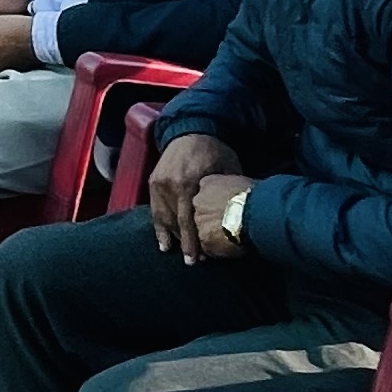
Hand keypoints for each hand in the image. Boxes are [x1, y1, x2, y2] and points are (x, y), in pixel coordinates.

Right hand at [147, 130, 242, 262]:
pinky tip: (164, 242)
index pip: (188, 219)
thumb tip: (238, 216)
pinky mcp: (153, 183)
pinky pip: (155, 210)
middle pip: (175, 222)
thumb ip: (226, 192)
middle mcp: (169, 185)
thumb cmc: (214, 151)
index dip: (192, 241)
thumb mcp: (227, 169)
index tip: (197, 258)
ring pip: (163, 218)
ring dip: (171, 237)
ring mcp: (158, 184)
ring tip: (178, 253)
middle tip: (192, 261)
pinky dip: (159, 227)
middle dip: (184, 243)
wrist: (191, 130)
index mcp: (188, 182)